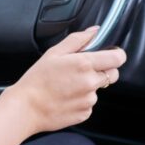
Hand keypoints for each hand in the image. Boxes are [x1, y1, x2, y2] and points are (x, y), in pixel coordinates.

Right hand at [7, 26, 125, 132]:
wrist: (27, 107)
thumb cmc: (37, 79)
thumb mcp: (54, 52)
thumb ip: (78, 39)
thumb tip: (94, 31)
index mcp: (84, 64)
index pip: (117, 58)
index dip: (117, 54)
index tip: (111, 54)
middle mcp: (90, 82)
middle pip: (112, 74)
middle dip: (103, 69)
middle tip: (82, 70)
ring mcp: (89, 100)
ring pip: (99, 89)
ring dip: (88, 86)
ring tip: (67, 85)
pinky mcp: (85, 113)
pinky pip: (89, 103)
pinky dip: (81, 100)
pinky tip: (66, 97)